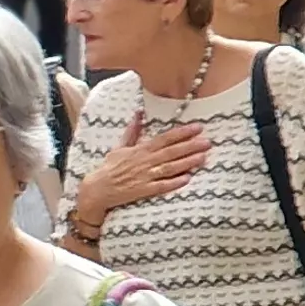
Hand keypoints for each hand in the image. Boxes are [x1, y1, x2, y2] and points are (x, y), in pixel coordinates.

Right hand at [72, 113, 203, 232]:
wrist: (97, 189)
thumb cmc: (109, 168)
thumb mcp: (119, 147)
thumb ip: (132, 131)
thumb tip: (139, 114)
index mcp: (140, 150)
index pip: (164, 138)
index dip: (182, 133)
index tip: (198, 127)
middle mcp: (144, 161)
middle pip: (171, 152)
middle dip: (190, 146)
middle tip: (207, 142)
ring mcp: (144, 176)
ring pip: (169, 168)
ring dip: (186, 162)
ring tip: (203, 158)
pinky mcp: (143, 191)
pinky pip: (161, 186)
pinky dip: (173, 183)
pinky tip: (187, 179)